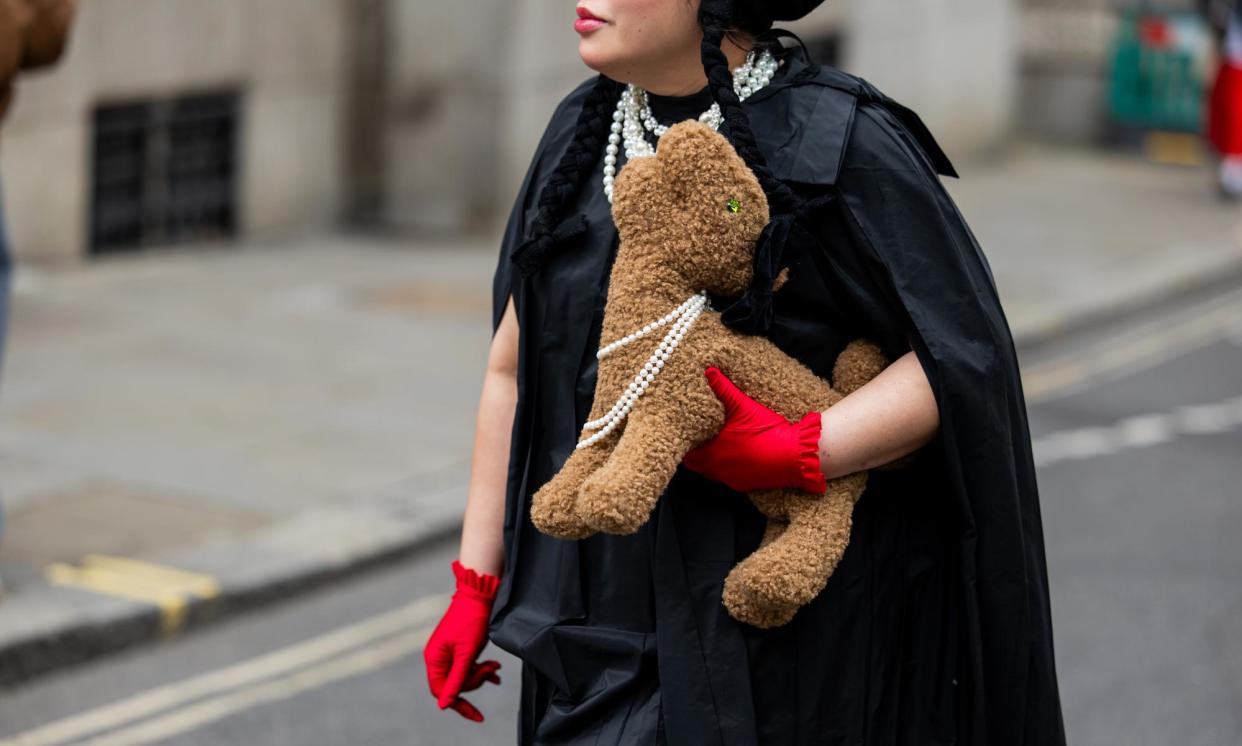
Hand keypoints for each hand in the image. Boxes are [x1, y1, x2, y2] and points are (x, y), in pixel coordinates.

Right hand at [423, 559, 502, 721]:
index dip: (458, 703)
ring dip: (480, 674)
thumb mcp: (466, 654)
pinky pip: (468, 666)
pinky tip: (495, 669)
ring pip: (463, 676)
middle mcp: (438, 657)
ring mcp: (448, 652)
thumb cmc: (472, 621)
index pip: (440, 691)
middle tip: (491, 671)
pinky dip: (481, 668)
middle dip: (474, 682)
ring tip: (495, 667)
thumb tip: (445, 705)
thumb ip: (457, 680)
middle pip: (454, 684)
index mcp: (434, 658)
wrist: (480, 594)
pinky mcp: (459, 648)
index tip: (477, 715)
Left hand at [682, 367, 827, 493]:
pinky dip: (724, 468)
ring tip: (713, 444)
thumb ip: (724, 389)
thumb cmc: (767, 432)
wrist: (794, 456)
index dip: (685, 438)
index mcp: (711, 450)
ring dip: (707, 459)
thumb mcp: (744, 406)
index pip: (685, 449)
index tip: (686, 428)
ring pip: (707, 471)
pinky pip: (724, 477)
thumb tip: (709, 372)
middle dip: (693, 449)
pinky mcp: (741, 485)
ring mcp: (728, 479)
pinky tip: (733, 456)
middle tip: (698, 435)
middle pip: (693, 462)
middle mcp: (716, 468)